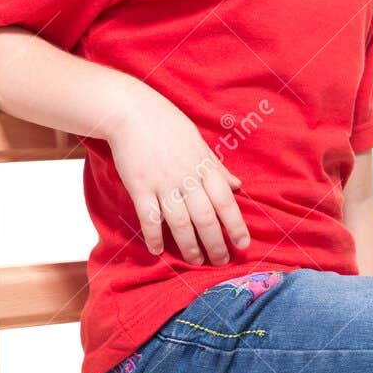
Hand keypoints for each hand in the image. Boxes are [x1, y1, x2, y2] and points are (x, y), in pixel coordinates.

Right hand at [108, 92, 250, 265]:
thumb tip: (239, 186)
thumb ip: (217, 168)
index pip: (226, 201)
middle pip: (205, 217)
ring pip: (180, 222)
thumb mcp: (198, 142)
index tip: (243, 245)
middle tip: (221, 262)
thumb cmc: (166, 124)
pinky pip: (149, 217)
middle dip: (215, 243)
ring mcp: (162, 182)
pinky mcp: (139, 186)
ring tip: (196, 261)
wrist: (130, 110)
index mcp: (203, 165)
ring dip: (189, 246)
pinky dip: (153, 236)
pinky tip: (158, 251)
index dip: (236, 225)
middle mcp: (186, 176)